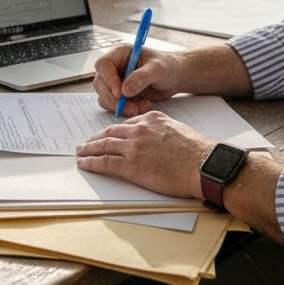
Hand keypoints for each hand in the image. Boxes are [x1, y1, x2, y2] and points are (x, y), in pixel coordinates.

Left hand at [74, 111, 210, 198]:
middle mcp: (139, 130)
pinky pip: (104, 162)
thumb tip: (155, 140)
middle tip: (86, 143)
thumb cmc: (197, 152)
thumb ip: (161, 131)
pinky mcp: (132, 165)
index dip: (112, 131)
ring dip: (88, 149)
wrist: (203, 164)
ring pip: (103, 145)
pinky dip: (91, 163)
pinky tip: (84, 164)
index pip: (125, 124)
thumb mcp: (177, 130)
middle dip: (95, 138)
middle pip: (110, 132)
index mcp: (151, 119)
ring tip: (80, 152)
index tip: (105, 136)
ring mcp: (134, 147)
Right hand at [92, 44, 182, 115]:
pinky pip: (114, 105)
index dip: (108, 79)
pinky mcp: (120, 94)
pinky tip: (143, 106)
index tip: (120, 93)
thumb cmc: (168, 66)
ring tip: (140, 107)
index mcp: (120, 53)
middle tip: (130, 108)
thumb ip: (142, 77)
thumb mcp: (158, 69)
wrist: (176, 77)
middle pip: (100, 83)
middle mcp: (114, 67)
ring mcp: (116, 81)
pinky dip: (126, 109)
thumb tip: (124, 91)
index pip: (103, 64)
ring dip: (120, 106)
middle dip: (113, 98)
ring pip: (105, 96)